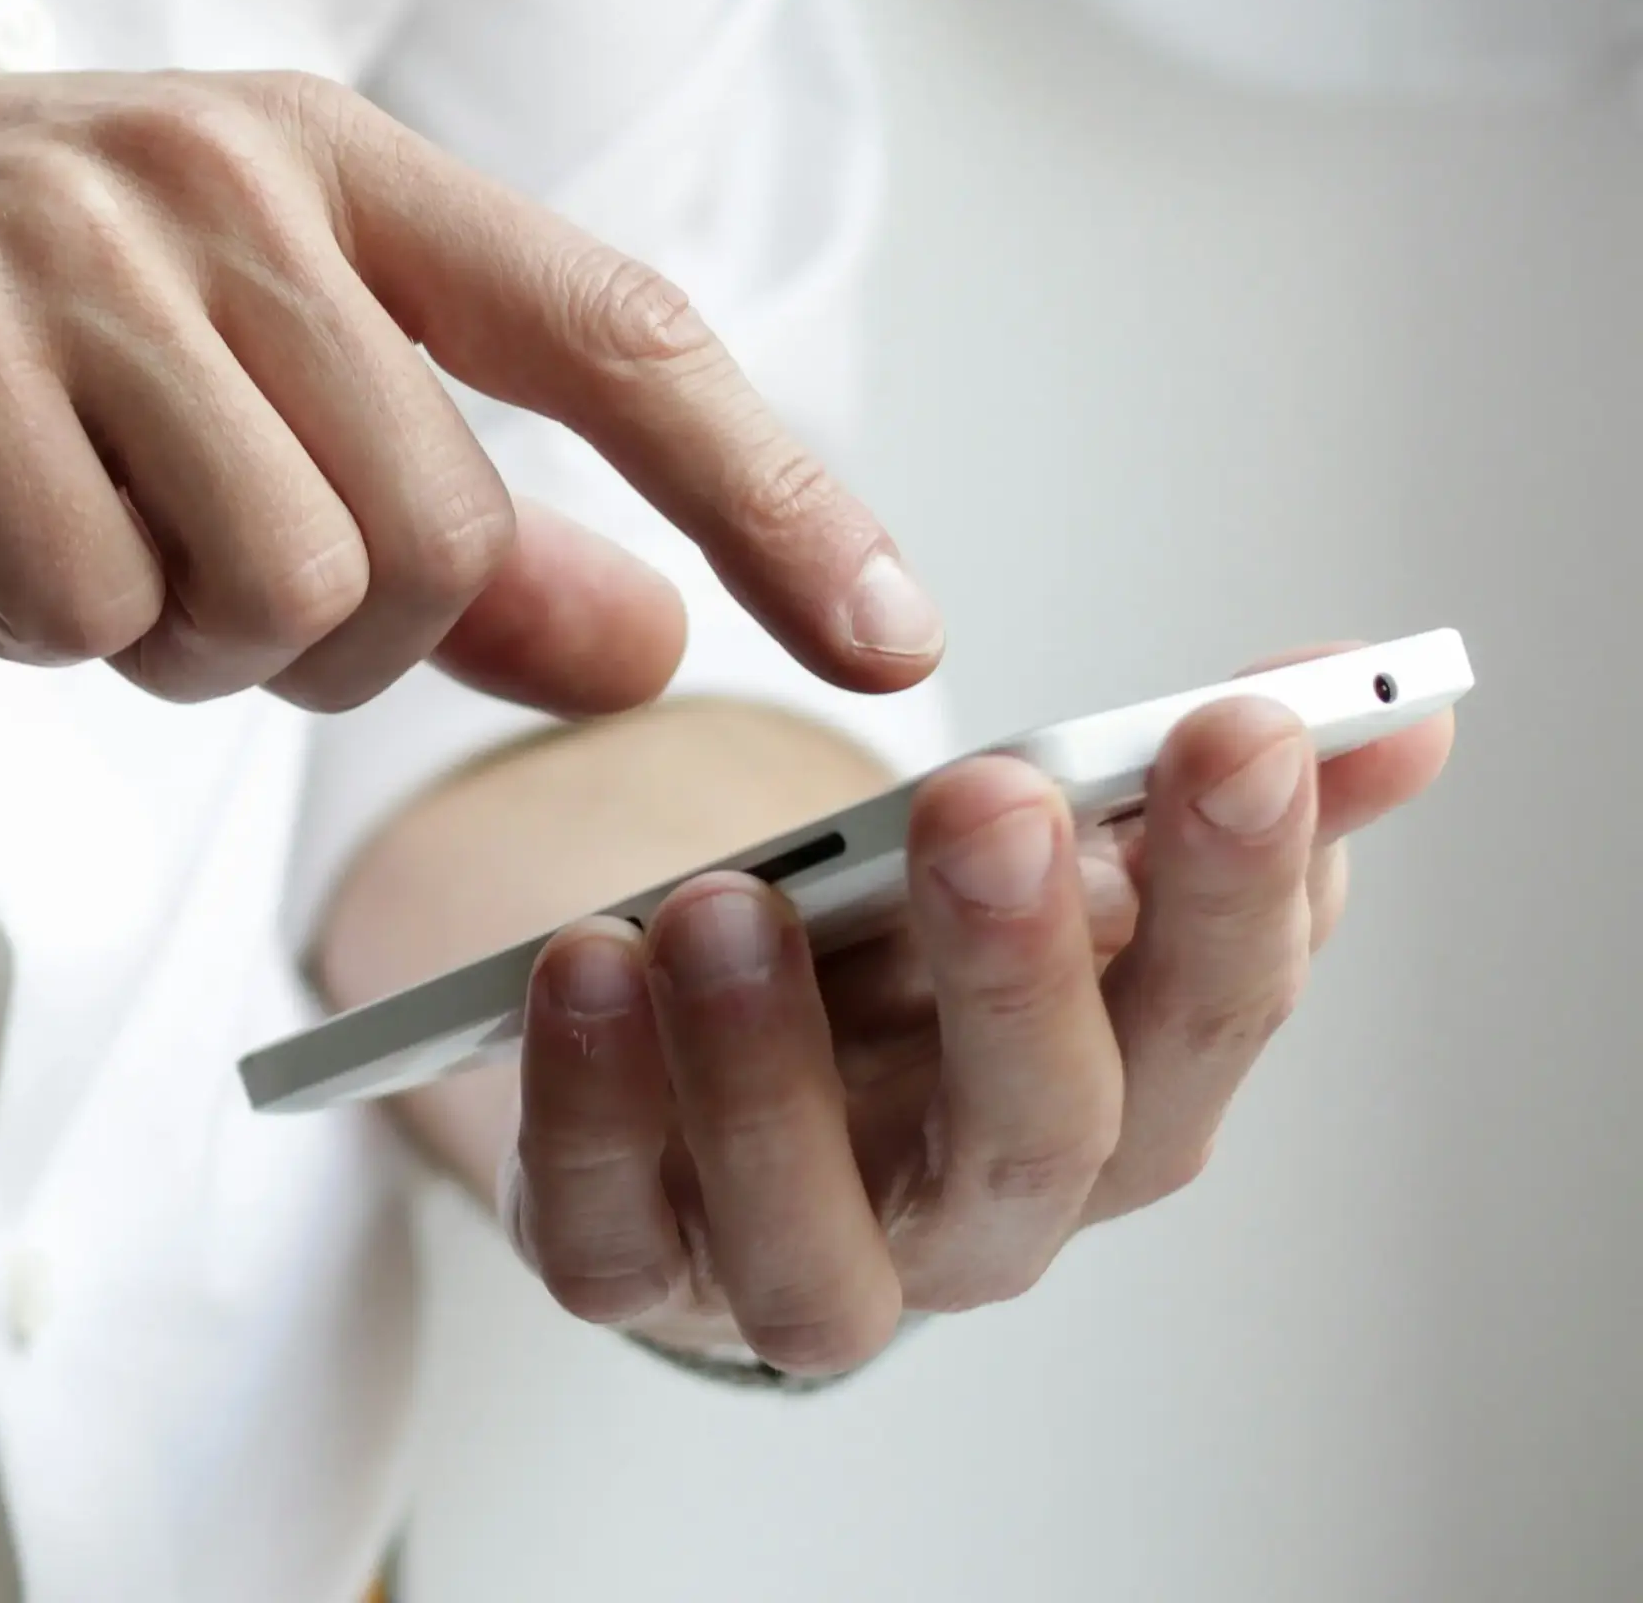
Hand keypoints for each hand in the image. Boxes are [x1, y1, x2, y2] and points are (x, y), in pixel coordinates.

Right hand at [0, 72, 938, 712]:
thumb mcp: (206, 409)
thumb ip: (447, 522)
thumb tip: (649, 633)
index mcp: (322, 167)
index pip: (622, 336)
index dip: (775, 494)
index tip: (894, 638)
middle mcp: (227, 174)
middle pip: (440, 532)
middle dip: (326, 639)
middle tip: (171, 582)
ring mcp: (78, 240)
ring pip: (288, 583)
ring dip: (175, 641)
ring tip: (53, 542)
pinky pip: (94, 610)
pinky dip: (34, 634)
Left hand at [500, 653, 1454, 1373]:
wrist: (713, 1059)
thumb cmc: (904, 966)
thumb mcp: (1042, 860)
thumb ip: (1189, 792)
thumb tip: (1396, 711)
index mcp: (1114, 1100)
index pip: (1214, 1014)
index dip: (1242, 886)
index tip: (1240, 728)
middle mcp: (977, 1216)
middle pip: (1038, 1140)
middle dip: (1023, 971)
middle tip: (991, 804)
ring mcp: (800, 1262)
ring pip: (815, 1247)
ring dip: (771, 1075)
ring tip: (724, 906)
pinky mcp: (634, 1268)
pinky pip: (605, 1239)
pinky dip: (587, 1115)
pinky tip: (582, 966)